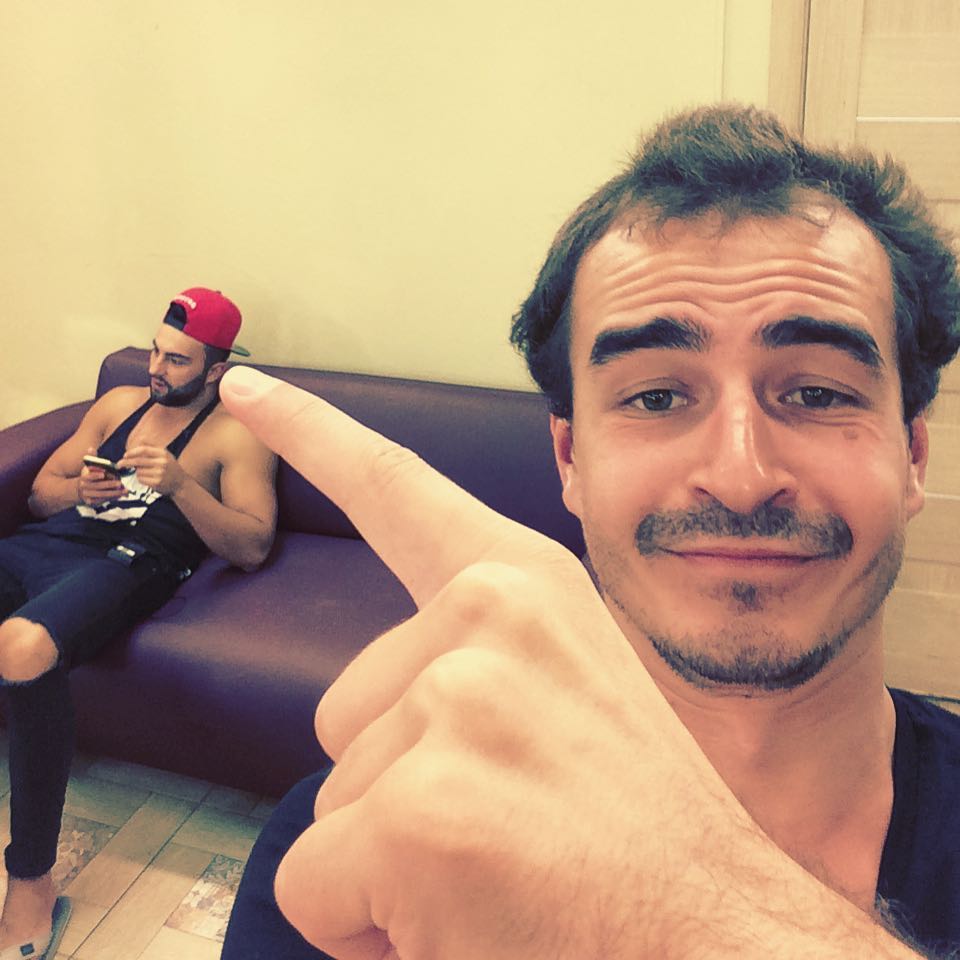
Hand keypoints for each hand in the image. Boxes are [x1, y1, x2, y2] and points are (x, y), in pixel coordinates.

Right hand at [78, 448, 124, 505]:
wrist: (79, 490)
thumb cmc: (87, 476)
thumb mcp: (88, 467)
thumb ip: (92, 458)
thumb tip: (91, 448)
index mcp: (83, 477)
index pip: (88, 476)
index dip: (95, 475)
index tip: (103, 474)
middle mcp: (85, 487)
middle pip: (97, 486)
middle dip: (109, 485)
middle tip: (119, 483)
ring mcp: (88, 495)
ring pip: (102, 495)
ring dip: (114, 493)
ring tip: (124, 491)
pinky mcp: (92, 502)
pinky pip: (103, 500)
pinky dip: (112, 498)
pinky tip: (120, 495)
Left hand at [119, 445, 186, 495]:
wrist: (181, 482)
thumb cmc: (170, 467)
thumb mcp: (165, 453)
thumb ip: (152, 446)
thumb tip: (139, 438)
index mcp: (163, 453)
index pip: (144, 450)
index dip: (132, 452)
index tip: (125, 455)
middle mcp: (162, 462)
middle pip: (138, 461)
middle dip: (126, 462)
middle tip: (119, 464)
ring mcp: (159, 473)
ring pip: (139, 471)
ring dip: (138, 472)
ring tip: (146, 473)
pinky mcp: (157, 483)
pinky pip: (141, 479)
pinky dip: (141, 479)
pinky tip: (149, 479)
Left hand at [219, 367, 915, 959]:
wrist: (728, 941)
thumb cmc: (641, 835)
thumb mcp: (571, 698)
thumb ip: (480, 669)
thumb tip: (406, 708)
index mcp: (526, 585)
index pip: (397, 488)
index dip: (313, 437)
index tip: (248, 391)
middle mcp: (490, 616)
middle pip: (344, 709)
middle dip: (397, 785)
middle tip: (508, 828)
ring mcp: (456, 702)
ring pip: (335, 796)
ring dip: (395, 852)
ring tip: (503, 874)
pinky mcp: (422, 810)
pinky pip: (318, 884)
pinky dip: (368, 928)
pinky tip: (465, 926)